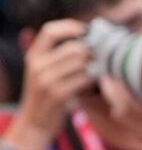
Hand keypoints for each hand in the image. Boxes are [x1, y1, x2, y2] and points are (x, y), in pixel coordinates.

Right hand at [14, 19, 91, 149]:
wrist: (35, 122)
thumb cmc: (46, 93)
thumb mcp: (43, 70)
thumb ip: (59, 54)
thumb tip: (90, 36)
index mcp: (33, 56)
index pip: (49, 31)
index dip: (70, 27)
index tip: (85, 30)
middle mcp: (37, 66)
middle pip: (74, 48)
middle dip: (91, 51)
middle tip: (100, 56)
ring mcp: (46, 81)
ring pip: (82, 63)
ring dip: (95, 65)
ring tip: (97, 70)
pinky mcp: (58, 94)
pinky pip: (85, 79)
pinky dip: (94, 79)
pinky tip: (94, 82)